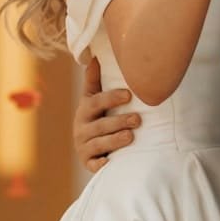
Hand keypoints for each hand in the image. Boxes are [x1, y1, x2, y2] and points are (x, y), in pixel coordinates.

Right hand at [72, 56, 140, 173]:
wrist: (90, 148)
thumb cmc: (97, 117)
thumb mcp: (93, 99)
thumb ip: (94, 80)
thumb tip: (95, 55)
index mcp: (84, 111)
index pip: (95, 102)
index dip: (111, 98)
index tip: (129, 94)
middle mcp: (81, 129)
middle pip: (100, 125)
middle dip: (118, 121)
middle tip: (138, 119)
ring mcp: (84, 147)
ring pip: (99, 144)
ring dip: (114, 140)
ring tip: (131, 136)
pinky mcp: (88, 163)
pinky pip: (94, 165)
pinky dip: (101, 164)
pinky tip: (111, 162)